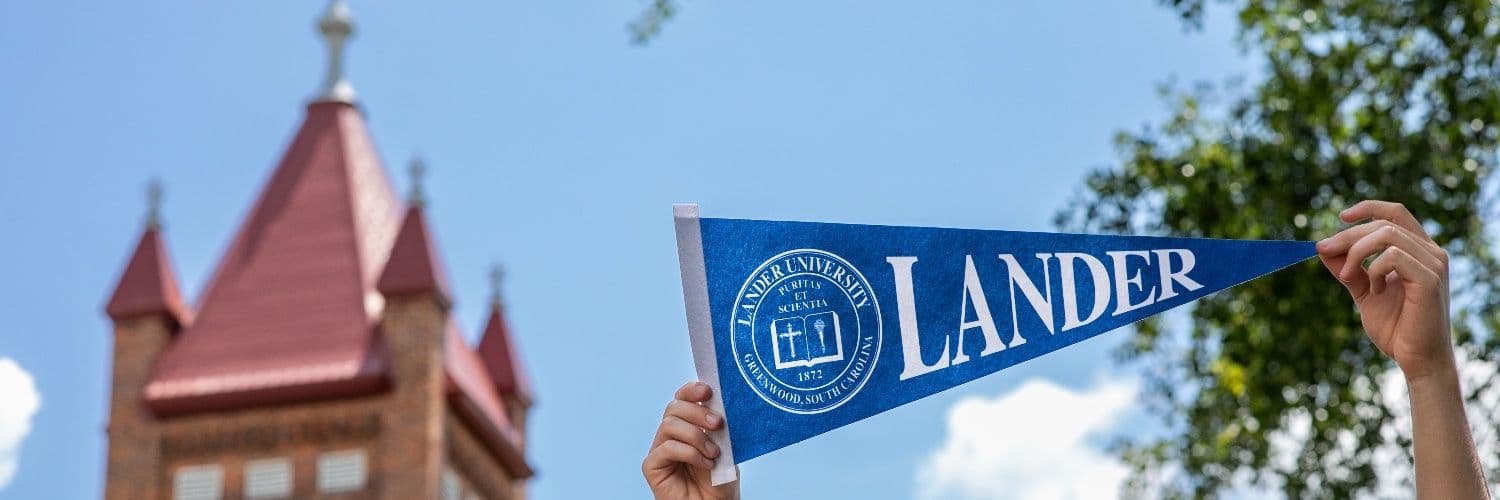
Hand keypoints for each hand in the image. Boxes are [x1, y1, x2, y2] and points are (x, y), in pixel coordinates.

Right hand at [643, 382, 739, 499]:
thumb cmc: (720, 482)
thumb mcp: (726, 449)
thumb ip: (719, 428)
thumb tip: (720, 405)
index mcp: (688, 425)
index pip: (682, 398)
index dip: (691, 390)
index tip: (708, 391)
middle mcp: (671, 434)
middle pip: (674, 407)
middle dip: (697, 411)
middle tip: (718, 424)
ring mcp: (660, 449)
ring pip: (670, 424)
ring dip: (696, 436)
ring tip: (713, 453)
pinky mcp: (652, 466)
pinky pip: (666, 448)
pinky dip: (689, 453)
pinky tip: (704, 464)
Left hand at [1315, 200, 1455, 381]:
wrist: (1415, 358)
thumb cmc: (1395, 326)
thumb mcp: (1363, 291)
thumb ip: (1347, 268)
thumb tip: (1321, 246)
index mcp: (1418, 250)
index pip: (1396, 213)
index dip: (1368, 208)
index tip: (1340, 217)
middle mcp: (1431, 252)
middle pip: (1383, 223)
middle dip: (1346, 236)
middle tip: (1322, 250)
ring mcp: (1434, 264)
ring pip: (1386, 234)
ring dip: (1356, 252)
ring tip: (1348, 277)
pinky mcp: (1430, 279)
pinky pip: (1393, 256)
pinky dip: (1374, 269)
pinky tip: (1375, 290)